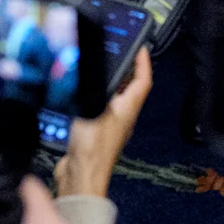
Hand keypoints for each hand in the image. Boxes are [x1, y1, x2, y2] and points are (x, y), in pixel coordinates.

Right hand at [55, 48, 149, 198]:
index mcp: (128, 109)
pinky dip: (93, 95)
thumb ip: (94, 85)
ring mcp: (108, 125)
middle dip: (125, 68)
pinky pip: (98, 107)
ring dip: (108, 81)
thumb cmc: (92, 148)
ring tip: (97, 66)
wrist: (80, 177)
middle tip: (117, 50)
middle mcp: (122, 116)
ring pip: (114, 97)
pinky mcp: (94, 132)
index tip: (141, 47)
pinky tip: (80, 93)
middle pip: (130, 88)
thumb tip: (93, 66)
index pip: (143, 81)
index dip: (144, 62)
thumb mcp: (93, 108)